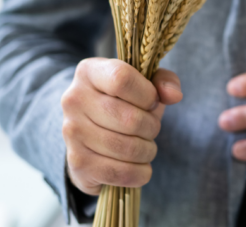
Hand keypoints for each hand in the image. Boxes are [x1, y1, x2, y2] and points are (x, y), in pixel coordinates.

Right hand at [61, 58, 182, 194]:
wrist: (90, 132)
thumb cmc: (124, 102)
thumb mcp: (145, 83)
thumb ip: (165, 81)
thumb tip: (174, 95)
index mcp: (89, 72)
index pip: (121, 79)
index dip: (147, 94)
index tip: (151, 102)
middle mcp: (74, 100)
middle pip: (130, 119)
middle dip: (152, 127)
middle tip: (150, 128)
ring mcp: (72, 133)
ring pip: (128, 149)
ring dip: (147, 151)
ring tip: (144, 146)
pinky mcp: (77, 163)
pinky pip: (121, 173)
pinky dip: (140, 173)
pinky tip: (138, 165)